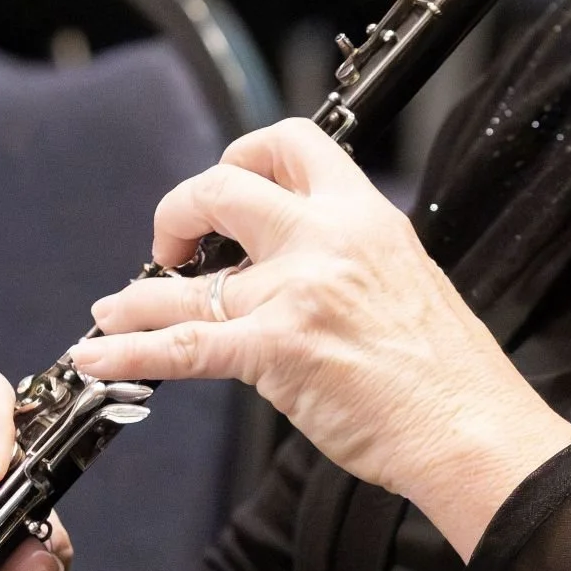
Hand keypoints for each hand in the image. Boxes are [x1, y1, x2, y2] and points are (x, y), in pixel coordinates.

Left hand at [74, 121, 570, 559]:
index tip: (226, 185)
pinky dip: (129, 351)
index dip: (243, 155)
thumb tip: (300, 262)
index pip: (292, 143)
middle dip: (180, 211)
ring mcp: (299, 292)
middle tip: (173, 246)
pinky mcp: (278, 351)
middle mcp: (328, 240)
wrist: (473, 427)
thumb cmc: (450, 374)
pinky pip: (183, 346)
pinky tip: (97, 356)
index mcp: (365, 216)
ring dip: (137, 295)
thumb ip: (351, 258)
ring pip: (188, 280)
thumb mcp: (407, 278)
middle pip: (223, 188)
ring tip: (113, 309)